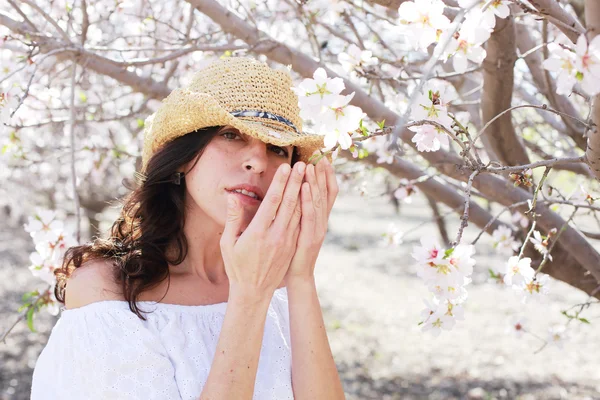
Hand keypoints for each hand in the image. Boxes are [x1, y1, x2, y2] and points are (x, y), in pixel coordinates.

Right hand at [221, 162, 304, 298]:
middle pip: (289, 204)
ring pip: (299, 212)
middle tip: (302, 164)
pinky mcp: (292, 247)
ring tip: (309, 176)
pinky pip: (301, 224)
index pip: (272, 202)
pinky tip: (309, 197)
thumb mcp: (228, 244)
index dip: (280, 183)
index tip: (286, 167)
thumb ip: (232, 219)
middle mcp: (276, 236)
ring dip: (304, 193)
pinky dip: (306, 208)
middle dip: (297, 182)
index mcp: (258, 233)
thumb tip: (233, 197)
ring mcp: (287, 242)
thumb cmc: (237, 267)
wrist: (253, 292)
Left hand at [283, 156, 337, 284]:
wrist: (298, 276)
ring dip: (315, 181)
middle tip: (319, 153)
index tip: (323, 158)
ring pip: (317, 200)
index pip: (327, 192)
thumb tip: (301, 191)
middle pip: (325, 192)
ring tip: (311, 164)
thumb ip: (303, 210)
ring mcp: (317, 229)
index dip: (327, 175)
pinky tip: (304, 186)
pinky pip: (308, 215)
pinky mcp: (309, 238)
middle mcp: (322, 221)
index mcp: (320, 218)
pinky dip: (307, 199)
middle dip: (322, 172)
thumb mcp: (302, 228)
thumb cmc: (296, 251)